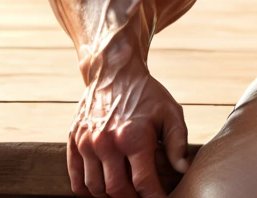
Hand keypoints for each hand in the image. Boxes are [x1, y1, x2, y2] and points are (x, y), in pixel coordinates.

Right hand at [68, 60, 189, 197]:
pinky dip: (88, 190)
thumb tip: (183, 170)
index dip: (154, 197)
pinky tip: (103, 187)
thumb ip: (177, 142)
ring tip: (126, 192)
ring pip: (95, 188)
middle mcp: (106, 143)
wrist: (114, 72)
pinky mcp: (74, 143)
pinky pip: (76, 180)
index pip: (143, 182)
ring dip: (110, 196)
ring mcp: (87, 144)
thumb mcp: (171, 112)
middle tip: (143, 197)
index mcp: (133, 137)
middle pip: (117, 190)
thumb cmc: (147, 95)